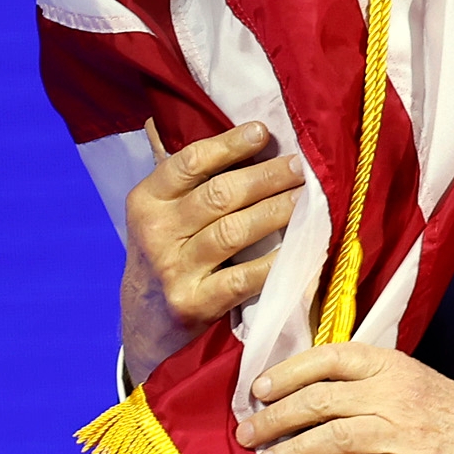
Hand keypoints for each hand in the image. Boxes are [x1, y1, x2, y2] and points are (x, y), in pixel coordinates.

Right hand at [120, 119, 304, 379]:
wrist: (146, 322)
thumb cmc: (169, 253)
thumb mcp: (163, 214)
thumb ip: (191, 178)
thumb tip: (244, 131)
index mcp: (146, 201)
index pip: (189, 162)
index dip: (229, 144)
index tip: (264, 132)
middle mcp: (155, 233)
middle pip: (219, 195)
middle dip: (266, 177)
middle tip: (300, 167)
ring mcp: (174, 270)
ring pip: (234, 231)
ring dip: (277, 211)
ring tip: (307, 199)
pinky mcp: (194, 304)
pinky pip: (246, 277)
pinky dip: (278, 262)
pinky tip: (303, 248)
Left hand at [237, 343, 453, 453]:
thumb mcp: (414, 382)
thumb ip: (368, 387)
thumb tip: (309, 399)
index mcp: (392, 366)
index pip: (328, 358)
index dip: (287, 373)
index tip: (258, 390)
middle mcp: (395, 394)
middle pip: (320, 400)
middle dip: (275, 418)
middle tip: (247, 434)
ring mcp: (406, 433)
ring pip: (334, 438)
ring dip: (292, 453)